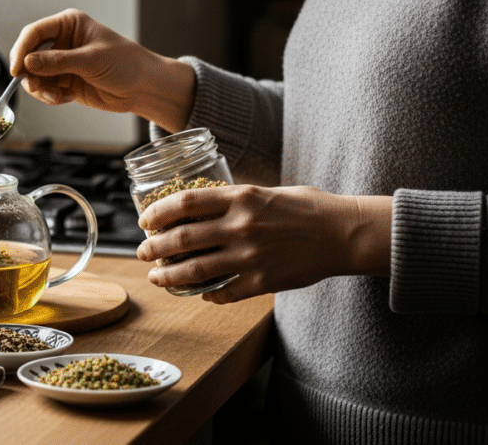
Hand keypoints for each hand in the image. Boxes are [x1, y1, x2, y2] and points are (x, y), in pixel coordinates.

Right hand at [9, 9, 193, 132]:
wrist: (143, 87)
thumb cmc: (125, 63)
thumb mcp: (90, 60)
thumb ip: (57, 62)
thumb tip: (28, 63)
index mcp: (68, 24)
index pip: (34, 33)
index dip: (21, 50)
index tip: (17, 70)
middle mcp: (62, 42)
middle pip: (29, 55)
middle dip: (29, 73)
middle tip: (36, 87)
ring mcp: (62, 63)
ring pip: (34, 75)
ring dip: (40, 88)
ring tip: (57, 96)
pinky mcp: (65, 82)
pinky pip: (45, 89)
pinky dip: (49, 97)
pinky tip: (66, 98)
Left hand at [135, 184, 391, 303]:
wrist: (345, 234)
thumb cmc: (309, 208)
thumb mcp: (268, 191)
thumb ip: (236, 200)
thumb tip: (205, 206)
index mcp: (240, 198)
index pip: (185, 202)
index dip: (158, 212)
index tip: (144, 220)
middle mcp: (240, 226)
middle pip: (181, 239)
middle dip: (154, 247)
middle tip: (142, 252)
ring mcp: (250, 256)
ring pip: (195, 271)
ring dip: (169, 276)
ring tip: (156, 277)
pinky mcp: (263, 282)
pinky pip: (225, 292)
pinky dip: (207, 295)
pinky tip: (199, 294)